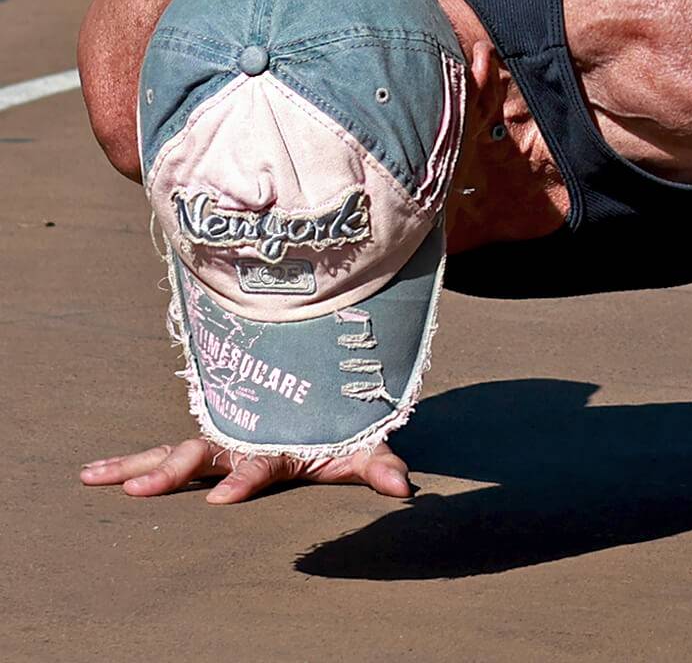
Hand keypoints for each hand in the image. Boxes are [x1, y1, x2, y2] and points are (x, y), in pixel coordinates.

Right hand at [78, 437, 411, 503]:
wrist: (330, 384)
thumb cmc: (345, 427)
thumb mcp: (365, 445)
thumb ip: (380, 464)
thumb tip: (403, 487)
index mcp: (281, 444)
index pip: (260, 464)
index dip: (244, 481)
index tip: (221, 501)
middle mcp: (245, 438)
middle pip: (203, 453)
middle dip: (172, 469)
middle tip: (141, 488)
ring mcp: (224, 439)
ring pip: (173, 449)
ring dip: (135, 463)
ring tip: (93, 476)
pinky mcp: (210, 443)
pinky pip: (165, 451)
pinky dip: (131, 461)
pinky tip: (95, 473)